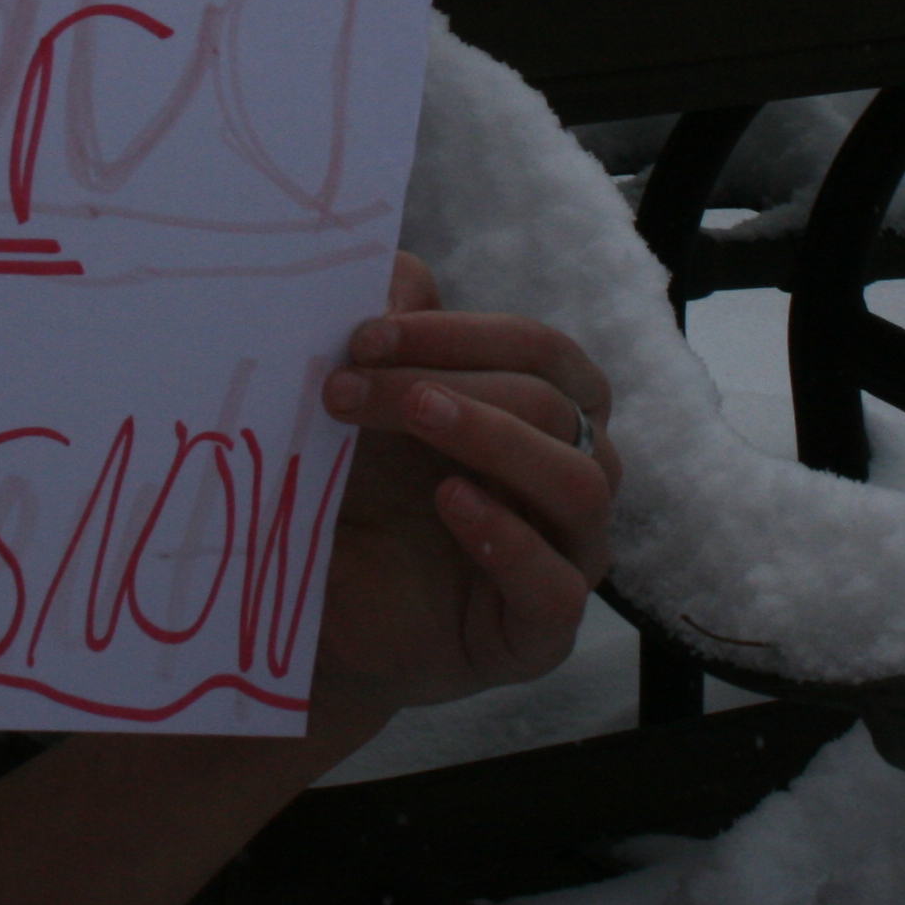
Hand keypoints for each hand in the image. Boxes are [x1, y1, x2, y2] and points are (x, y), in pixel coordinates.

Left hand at [305, 253, 619, 737]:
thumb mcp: (366, 412)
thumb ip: (389, 341)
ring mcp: (567, 558)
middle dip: (450, 378)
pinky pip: (557, 586)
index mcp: (549, 416)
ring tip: (414, 415)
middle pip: (556, 405)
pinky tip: (449, 503)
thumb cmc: (364, 501)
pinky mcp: (541, 633)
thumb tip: (397, 272)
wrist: (324, 615)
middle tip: (351, 381)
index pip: (542, 351)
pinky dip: (508, 538)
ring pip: (580, 482)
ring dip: (491, 436)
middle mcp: (574, 479)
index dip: (460, 332)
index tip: (365, 334)